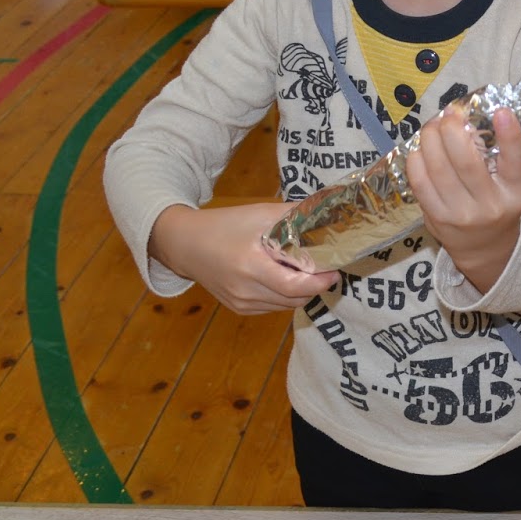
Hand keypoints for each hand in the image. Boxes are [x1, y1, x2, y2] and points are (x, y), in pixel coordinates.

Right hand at [151, 202, 338, 314]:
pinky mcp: (239, 308)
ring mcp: (241, 303)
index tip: (335, 270)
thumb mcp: (259, 214)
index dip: (320, 282)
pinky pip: (273, 307)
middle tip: (327, 270)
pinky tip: (285, 279)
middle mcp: (245, 290)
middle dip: (315, 286)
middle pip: (295, 298)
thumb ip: (293, 215)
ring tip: (308, 273)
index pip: (295, 286)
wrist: (185, 245)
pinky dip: (285, 296)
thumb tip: (326, 211)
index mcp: (250, 266)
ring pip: (286, 306)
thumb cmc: (224, 225)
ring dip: (302, 293)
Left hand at [405, 106, 520, 291]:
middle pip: (467, 162)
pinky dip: (416, 159)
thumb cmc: (501, 202)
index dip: (510, 135)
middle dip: (453, 130)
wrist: (484, 247)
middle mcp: (490, 205)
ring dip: (430, 139)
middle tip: (450, 114)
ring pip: (438, 169)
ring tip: (432, 126)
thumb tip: (498, 115)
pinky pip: (420, 183)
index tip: (501, 111)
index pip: (515, 162)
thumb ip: (514, 154)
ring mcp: (461, 214)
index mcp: (516, 193)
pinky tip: (420, 149)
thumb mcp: (518, 183)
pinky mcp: (437, 218)